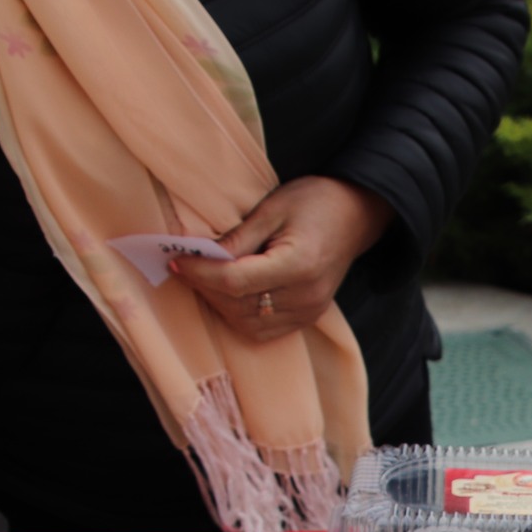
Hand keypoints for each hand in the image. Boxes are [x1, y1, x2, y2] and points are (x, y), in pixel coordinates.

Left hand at [168, 176, 394, 343]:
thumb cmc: (315, 202)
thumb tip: (198, 254)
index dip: (200, 273)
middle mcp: (306, 296)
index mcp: (299, 265)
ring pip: (247, 323)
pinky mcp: (307, 317)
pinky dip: (238, 315)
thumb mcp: (272, 209)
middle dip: (205, 287)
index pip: (235, 281)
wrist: (356, 215)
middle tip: (183, 265)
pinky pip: (263, 329)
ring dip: (219, 303)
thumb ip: (237, 238)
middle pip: (238, 305)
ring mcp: (308, 311)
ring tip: (204, 278)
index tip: (176, 260)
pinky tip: (227, 293)